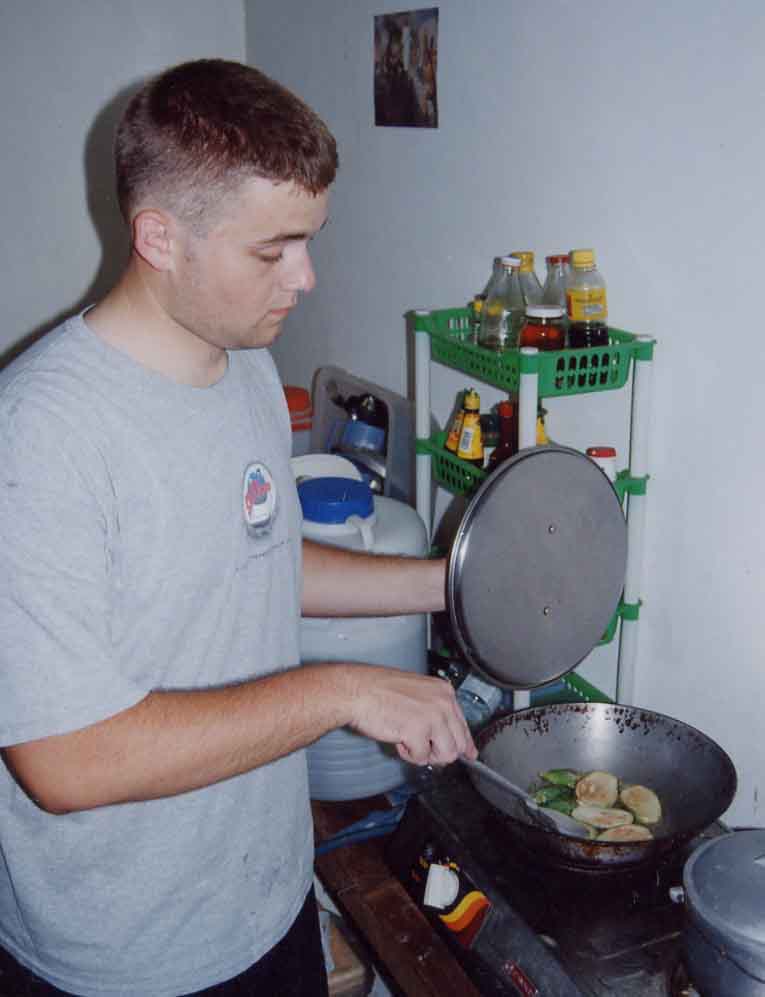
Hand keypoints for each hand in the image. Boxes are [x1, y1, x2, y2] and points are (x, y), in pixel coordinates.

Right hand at [346, 666, 477, 765]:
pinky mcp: (418, 730)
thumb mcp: (417, 694)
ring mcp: (432, 716)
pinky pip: (421, 758)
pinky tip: (398, 738)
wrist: (357, 690)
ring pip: (446, 755)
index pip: (464, 725)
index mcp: (444, 691)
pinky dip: (407, 754)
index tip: (469, 754)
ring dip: (425, 754)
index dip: (465, 744)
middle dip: (440, 752)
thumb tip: (454, 739)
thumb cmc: (379, 692)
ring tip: (408, 740)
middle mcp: (443, 702)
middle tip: (421, 747)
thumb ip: (436, 713)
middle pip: (459, 745)